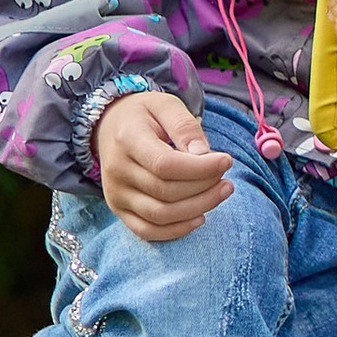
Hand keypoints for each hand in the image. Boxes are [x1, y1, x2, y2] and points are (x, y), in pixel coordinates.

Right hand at [97, 89, 230, 240]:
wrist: (110, 125)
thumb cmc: (144, 113)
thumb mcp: (166, 105)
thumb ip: (185, 126)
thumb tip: (204, 155)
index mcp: (127, 139)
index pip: (165, 164)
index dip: (200, 168)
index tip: (226, 160)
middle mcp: (117, 171)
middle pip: (165, 192)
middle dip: (204, 188)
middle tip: (226, 178)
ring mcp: (116, 194)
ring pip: (160, 215)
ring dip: (198, 208)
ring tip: (221, 192)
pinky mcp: (119, 210)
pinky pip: (147, 231)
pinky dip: (176, 230)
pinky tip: (200, 216)